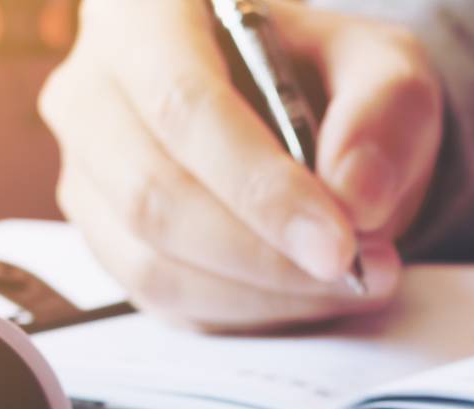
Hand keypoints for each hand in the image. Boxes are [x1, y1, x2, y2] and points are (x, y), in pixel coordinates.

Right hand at [40, 0, 442, 330]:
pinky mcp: (108, 243)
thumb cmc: (329, 76)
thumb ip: (384, 112)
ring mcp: (88, 174)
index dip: (260, 187)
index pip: (182, 105)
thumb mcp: (384, 66)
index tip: (338, 243)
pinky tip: (307, 293)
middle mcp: (91, 90)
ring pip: (154, 263)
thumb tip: (354, 196)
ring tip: (351, 283)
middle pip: (155, 195)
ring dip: (263, 294)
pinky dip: (247, 313)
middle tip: (359, 271)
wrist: (304, 115)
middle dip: (266, 256)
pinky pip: (166, 302)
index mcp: (145, 14)